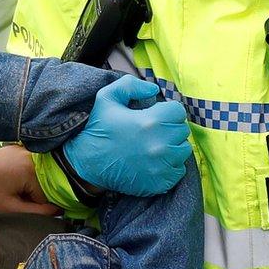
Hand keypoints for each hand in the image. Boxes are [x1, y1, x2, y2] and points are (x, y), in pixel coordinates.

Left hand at [0, 145, 56, 214]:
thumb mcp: (11, 207)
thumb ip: (39, 211)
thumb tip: (59, 210)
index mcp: (32, 170)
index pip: (47, 194)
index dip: (34, 203)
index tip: (17, 203)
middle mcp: (32, 155)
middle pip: (44, 181)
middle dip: (32, 192)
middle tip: (11, 194)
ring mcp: (24, 148)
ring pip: (38, 173)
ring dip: (28, 183)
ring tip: (8, 185)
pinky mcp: (16, 147)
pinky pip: (30, 164)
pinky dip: (24, 172)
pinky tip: (8, 176)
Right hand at [64, 76, 191, 196]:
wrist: (86, 164)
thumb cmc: (98, 129)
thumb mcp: (107, 97)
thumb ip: (132, 85)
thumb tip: (154, 90)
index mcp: (151, 121)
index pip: (178, 111)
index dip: (167, 111)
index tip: (155, 116)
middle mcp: (161, 144)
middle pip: (182, 131)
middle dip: (170, 128)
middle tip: (153, 131)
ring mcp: (162, 166)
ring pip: (183, 151)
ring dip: (172, 147)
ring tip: (154, 146)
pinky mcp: (160, 182)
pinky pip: (178, 171)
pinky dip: (170, 166)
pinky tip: (154, 162)